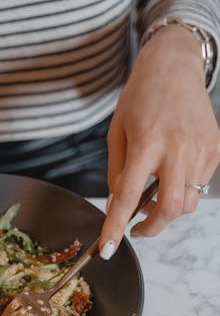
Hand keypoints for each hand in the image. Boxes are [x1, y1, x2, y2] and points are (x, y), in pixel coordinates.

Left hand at [99, 24, 219, 258]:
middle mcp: (177, 148)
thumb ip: (117, 172)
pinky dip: (182, 189)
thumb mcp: (117, 133)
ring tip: (154, 193)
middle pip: (169, 209)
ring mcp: (201, 150)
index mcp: (147, 143)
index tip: (107, 249)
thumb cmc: (141, 98)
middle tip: (137, 228)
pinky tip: (172, 171)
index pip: (129, 196)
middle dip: (151, 228)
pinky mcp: (216, 149)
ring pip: (187, 202)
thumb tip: (118, 206)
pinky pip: (199, 185)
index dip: (115, 227)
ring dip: (167, 209)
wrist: (174, 66)